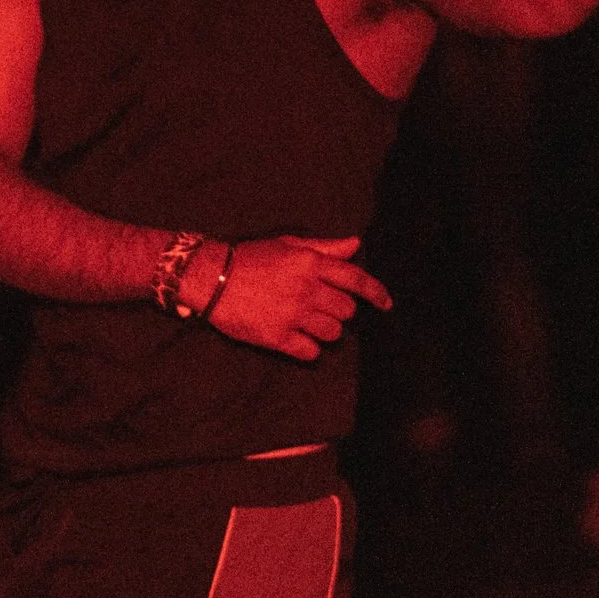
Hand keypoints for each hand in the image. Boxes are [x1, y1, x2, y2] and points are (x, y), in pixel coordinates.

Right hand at [205, 234, 391, 362]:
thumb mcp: (288, 245)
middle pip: (347, 311)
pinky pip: (311, 353)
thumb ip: (324, 247)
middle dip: (339, 311)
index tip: (387, 304)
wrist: (211, 278)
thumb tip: (355, 244)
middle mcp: (306, 289)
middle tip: (321, 308)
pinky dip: (308, 349)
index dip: (376, 293)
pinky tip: (296, 340)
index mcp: (310, 263)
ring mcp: (292, 315)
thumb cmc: (250, 258)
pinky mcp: (277, 337)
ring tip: (307, 323)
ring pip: (332, 333)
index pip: (356, 279)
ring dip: (325, 331)